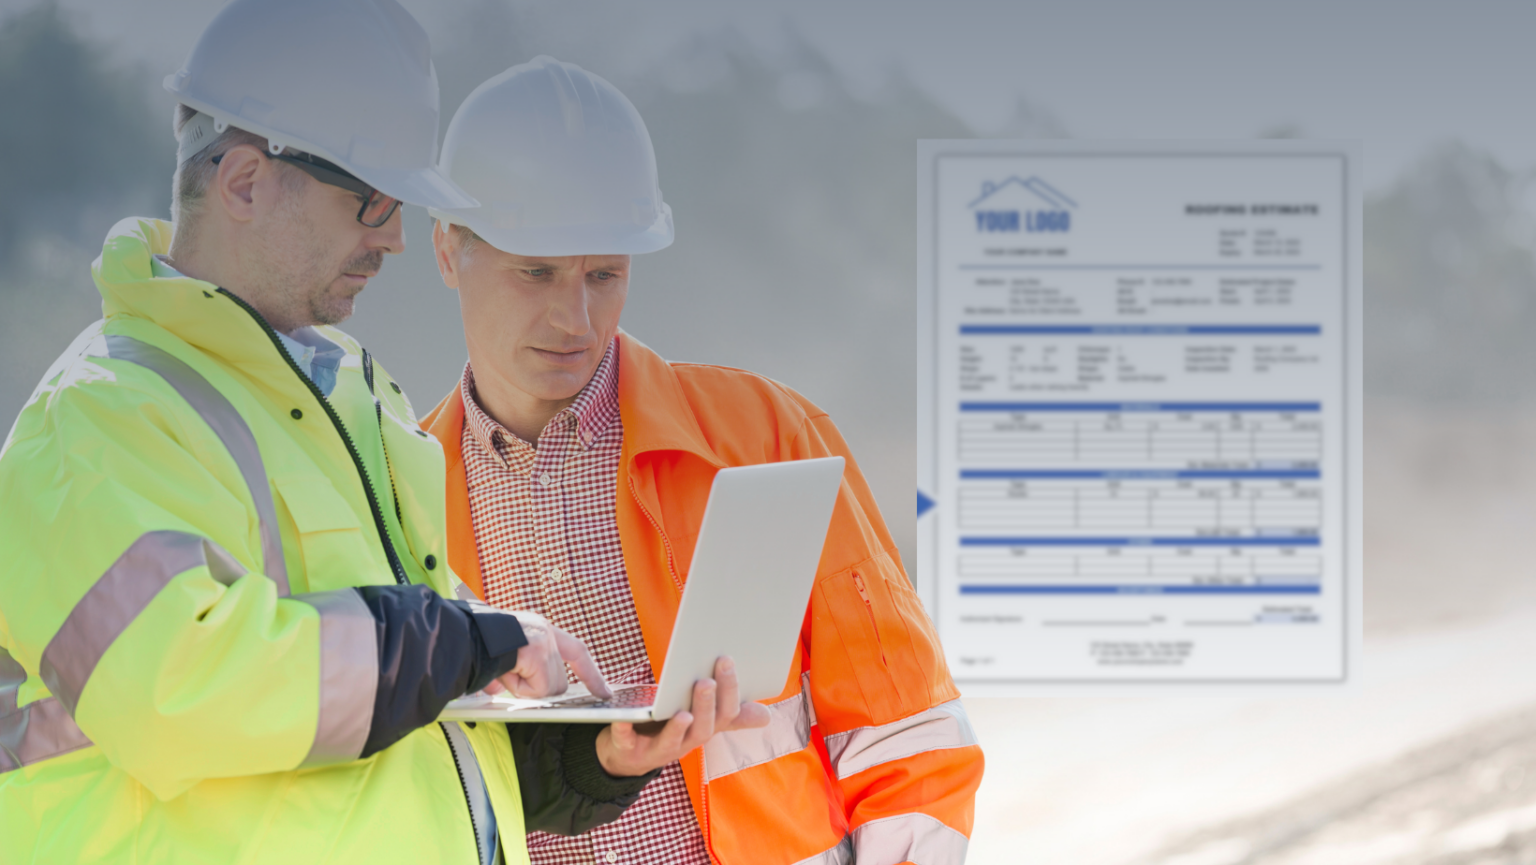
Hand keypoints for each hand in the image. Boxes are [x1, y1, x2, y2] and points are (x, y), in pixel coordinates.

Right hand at [483, 611, 611, 699]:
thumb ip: (511, 672)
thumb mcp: (501, 656)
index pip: (576, 651)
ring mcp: (544, 643)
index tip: (604, 691)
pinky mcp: (537, 655)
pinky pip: (536, 689)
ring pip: (547, 688)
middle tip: (510, 676)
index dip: (590, 673)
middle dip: (537, 689)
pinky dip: (517, 688)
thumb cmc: (473, 644)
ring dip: (523, 688)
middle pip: (559, 681)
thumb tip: (499, 689)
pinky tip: (503, 673)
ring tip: (502, 671)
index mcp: (539, 628)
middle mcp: (546, 631)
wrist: (460, 636)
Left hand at [595, 656, 770, 776]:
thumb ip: (730, 716)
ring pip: (673, 743)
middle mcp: (685, 743)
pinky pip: (627, 742)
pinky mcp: (629, 750)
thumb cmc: (668, 728)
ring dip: (678, 728)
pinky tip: (624, 720)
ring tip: (682, 712)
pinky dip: (625, 731)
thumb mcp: (700, 721)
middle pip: (702, 730)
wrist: (628, 755)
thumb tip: (767, 716)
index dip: (728, 691)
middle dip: (705, 705)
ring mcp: (658, 750)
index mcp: (704, 730)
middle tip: (705, 681)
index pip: (725, 715)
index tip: (726, 660)